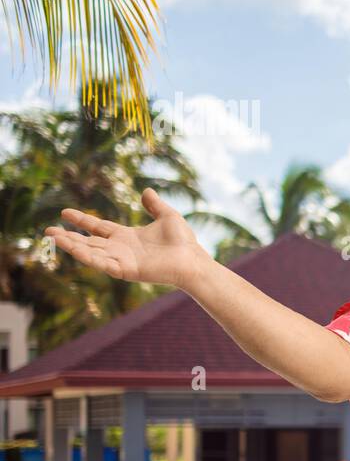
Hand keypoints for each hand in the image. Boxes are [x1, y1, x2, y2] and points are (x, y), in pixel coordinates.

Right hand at [43, 187, 211, 289]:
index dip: (82, 220)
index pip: (98, 227)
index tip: (64, 212)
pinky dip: (86, 255)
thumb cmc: (183, 242)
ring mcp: (121, 260)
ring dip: (71, 246)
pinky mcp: (125, 270)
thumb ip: (154, 205)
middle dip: (68, 236)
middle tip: (46, 230)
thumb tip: (147, 191)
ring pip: (90, 252)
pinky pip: (100, 263)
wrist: (192, 259)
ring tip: (52, 237)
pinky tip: (71, 248)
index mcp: (127, 237)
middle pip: (88, 241)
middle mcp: (120, 249)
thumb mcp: (167, 216)